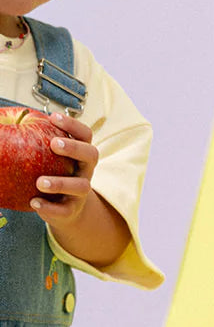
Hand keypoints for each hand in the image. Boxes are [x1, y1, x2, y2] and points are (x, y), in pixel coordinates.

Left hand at [30, 111, 98, 228]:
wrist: (65, 209)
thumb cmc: (53, 174)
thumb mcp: (51, 157)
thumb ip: (39, 142)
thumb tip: (9, 119)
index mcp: (81, 154)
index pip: (85, 134)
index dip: (72, 124)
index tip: (53, 117)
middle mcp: (85, 170)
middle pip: (91, 155)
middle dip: (74, 148)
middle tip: (54, 144)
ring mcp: (81, 191)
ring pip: (81, 186)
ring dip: (61, 183)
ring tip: (40, 182)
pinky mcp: (72, 210)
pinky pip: (65, 210)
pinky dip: (49, 207)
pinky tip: (34, 201)